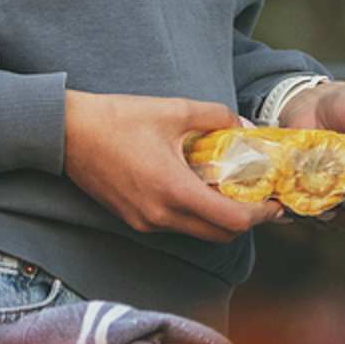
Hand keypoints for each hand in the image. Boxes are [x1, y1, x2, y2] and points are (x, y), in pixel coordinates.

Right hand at [63, 91, 272, 241]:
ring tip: (235, 191)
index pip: (232, 220)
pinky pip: (177, 226)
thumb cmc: (119, 118)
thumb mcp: (175, 109)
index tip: (277, 203)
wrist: (67, 133)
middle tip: (262, 198)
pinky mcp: (133, 220)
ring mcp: (145, 222)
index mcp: (174, 190)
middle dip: (247, 220)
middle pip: (219, 234)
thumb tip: (246, 127)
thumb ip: (218, 117)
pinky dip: (197, 214)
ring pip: (198, 232)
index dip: (261, 215)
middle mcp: (161, 216)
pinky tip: (202, 189)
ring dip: (221, 218)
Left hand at [274, 79, 344, 221]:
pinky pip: (297, 213)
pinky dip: (290, 210)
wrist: (306, 105)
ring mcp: (330, 200)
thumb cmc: (341, 108)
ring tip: (309, 198)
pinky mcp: (302, 199)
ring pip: (328, 221)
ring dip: (319, 214)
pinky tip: (284, 199)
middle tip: (338, 204)